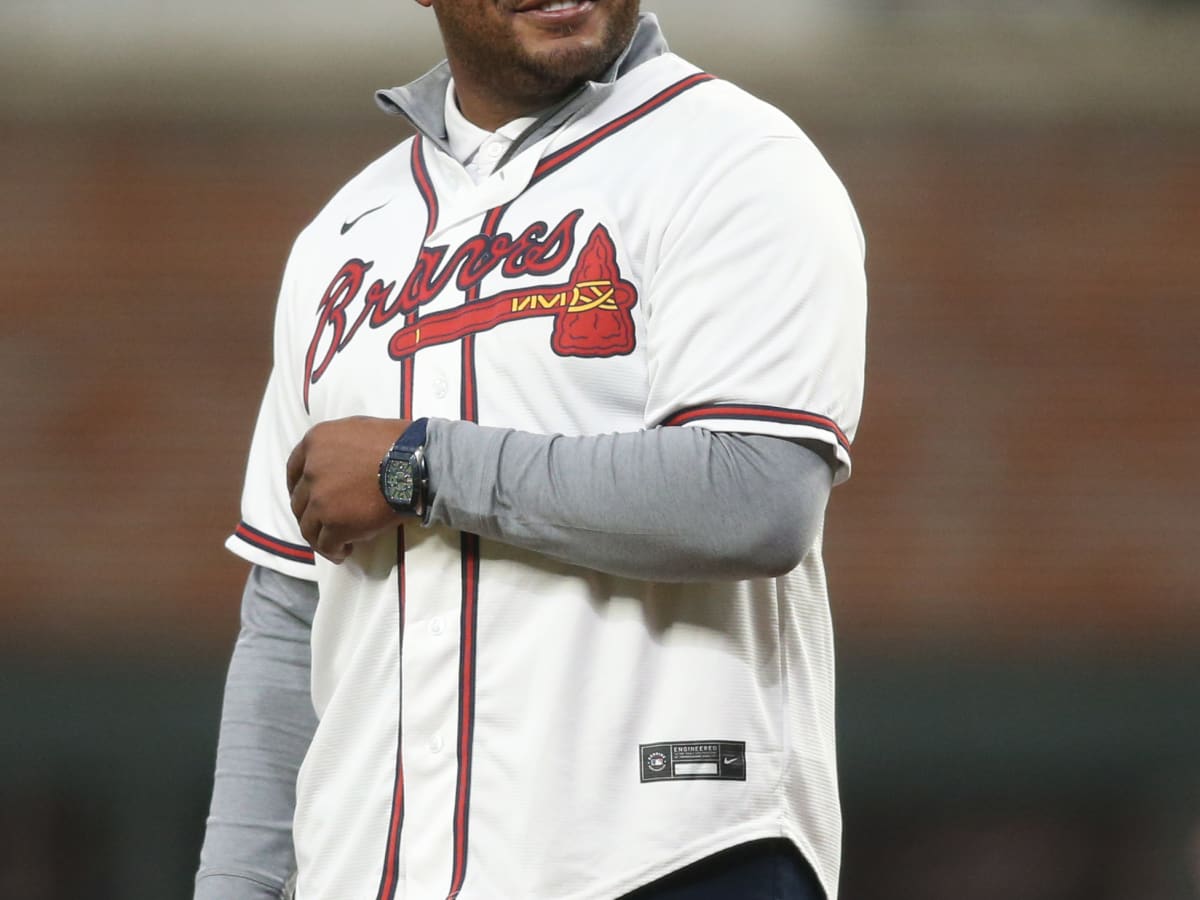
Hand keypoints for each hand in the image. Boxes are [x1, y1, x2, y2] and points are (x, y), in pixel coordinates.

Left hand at [286, 416, 411, 563]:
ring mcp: (320, 499)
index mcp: (315, 442)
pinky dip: (333, 551)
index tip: (308, 499)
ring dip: (319, 537)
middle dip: (310, 515)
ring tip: (336, 545)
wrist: (417, 465)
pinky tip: (344, 552)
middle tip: (325, 524)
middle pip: (300, 501)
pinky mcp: (334, 524)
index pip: (294, 471)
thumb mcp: (359, 428)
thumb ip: (339, 445)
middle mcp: (311, 470)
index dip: (299, 488)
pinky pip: (325, 544)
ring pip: (308, 526)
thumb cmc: (399, 443)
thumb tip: (339, 464)